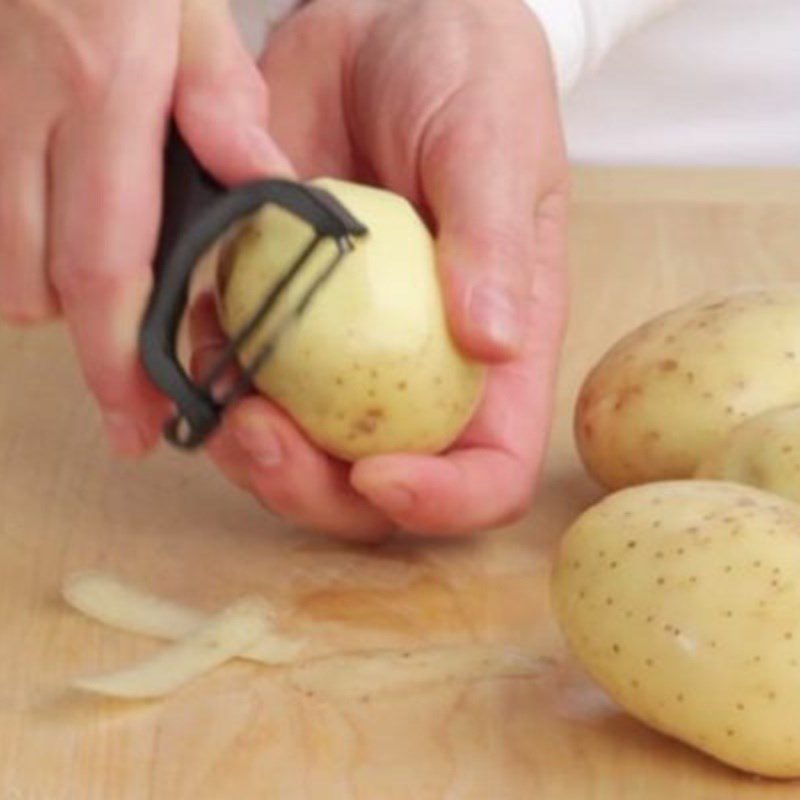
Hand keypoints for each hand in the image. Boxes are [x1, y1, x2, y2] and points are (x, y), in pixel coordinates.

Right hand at [0, 0, 288, 454]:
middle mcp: (24, 106)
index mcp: (101, 83)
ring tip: (110, 286)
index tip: (136, 424)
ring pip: (2, 259)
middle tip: (136, 363)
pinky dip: (21, 242)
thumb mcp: (189, 2)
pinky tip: (64, 225)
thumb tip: (259, 177)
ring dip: (53, 291)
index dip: (116, 362)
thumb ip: (223, 96)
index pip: (102, 262)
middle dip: (89, 339)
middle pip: (36, 285)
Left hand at [191, 0, 569, 539]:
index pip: (489, 472)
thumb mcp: (493, 141)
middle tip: (261, 434)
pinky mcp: (288, 317)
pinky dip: (212, 381)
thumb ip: (495, 240)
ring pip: (300, 453)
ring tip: (216, 380)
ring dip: (247, 449)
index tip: (379, 472)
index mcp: (494, 354)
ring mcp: (348, 353)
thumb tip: (492, 343)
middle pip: (376, 488)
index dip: (442, 502)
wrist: (389, 23)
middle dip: (314, 490)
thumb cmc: (467, 75)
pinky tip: (199, 328)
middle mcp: (420, 370)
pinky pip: (246, 386)